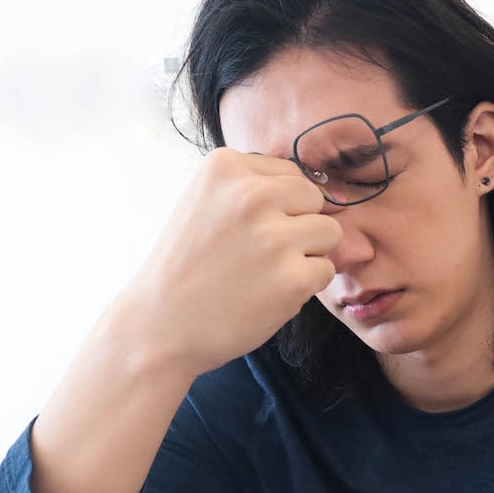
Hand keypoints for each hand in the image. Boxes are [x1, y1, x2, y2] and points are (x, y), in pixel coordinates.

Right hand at [122, 147, 340, 378]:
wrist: (159, 326)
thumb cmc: (188, 266)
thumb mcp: (206, 203)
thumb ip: (256, 189)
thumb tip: (333, 194)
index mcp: (224, 166)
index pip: (289, 175)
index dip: (278, 208)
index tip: (243, 232)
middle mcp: (251, 194)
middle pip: (314, 198)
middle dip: (298, 226)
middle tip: (258, 255)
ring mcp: (274, 237)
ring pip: (330, 232)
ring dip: (307, 255)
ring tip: (265, 272)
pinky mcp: (293, 278)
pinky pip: (327, 270)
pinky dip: (306, 285)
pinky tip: (269, 294)